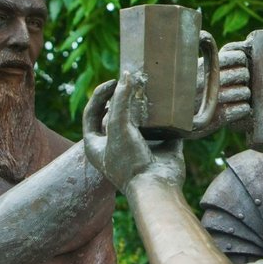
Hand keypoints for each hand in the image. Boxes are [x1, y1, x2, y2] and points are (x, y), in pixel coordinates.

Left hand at [84, 71, 185, 193]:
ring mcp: (140, 147)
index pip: (92, 113)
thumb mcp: (118, 127)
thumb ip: (121, 101)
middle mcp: (117, 145)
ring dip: (145, 105)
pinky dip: (167, 117)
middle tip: (133, 82)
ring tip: (150, 89)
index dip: (100, 94)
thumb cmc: (129, 161)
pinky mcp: (162, 148)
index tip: (115, 81)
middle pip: (117, 115)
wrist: (156, 187)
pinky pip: (165, 128)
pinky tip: (170, 103)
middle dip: (124, 98)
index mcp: (97, 145)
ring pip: (141, 121)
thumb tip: (127, 76)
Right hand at [187, 40, 251, 138]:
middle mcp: (209, 83)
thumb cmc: (181, 89)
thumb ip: (202, 56)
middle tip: (236, 81)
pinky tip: (234, 108)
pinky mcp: (217, 120)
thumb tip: (204, 35)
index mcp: (204, 67)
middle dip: (243, 77)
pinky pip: (242, 109)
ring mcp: (213, 102)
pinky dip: (242, 109)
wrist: (167, 121)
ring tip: (236, 96)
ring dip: (243, 94)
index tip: (236, 64)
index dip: (241, 60)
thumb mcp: (186, 68)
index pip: (238, 57)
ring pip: (245, 92)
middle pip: (243, 74)